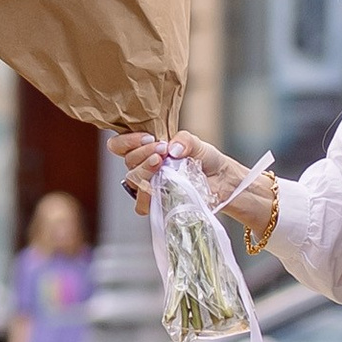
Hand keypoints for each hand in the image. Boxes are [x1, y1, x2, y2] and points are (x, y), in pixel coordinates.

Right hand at [110, 127, 254, 221]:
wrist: (222, 181)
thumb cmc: (206, 160)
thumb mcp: (197, 143)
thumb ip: (184, 140)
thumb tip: (171, 149)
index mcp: (147, 149)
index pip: (120, 145)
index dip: (127, 140)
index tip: (150, 138)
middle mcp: (143, 167)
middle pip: (128, 162)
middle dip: (143, 153)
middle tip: (162, 150)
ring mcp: (149, 186)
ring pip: (133, 181)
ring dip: (144, 171)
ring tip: (162, 163)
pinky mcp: (157, 203)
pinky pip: (143, 204)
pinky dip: (149, 196)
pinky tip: (161, 187)